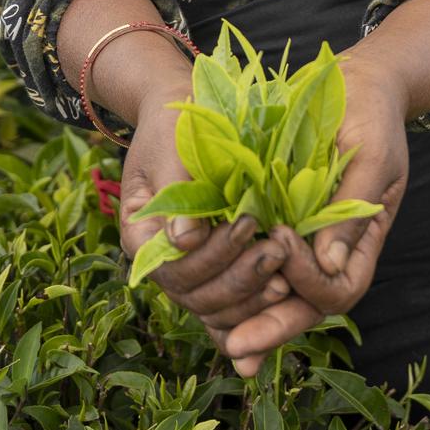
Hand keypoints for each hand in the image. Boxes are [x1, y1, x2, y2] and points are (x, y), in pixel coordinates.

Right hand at [117, 77, 293, 342]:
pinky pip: (231, 307)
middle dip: (238, 279)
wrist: (184, 121)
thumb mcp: (170, 151)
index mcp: (142, 236)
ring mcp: (191, 273)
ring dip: (252, 299)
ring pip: (216, 309)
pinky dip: (255, 307)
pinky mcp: (217, 273)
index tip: (247, 224)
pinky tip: (285, 293)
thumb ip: (175, 192)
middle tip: (278, 250)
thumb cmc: (174, 129)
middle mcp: (164, 263)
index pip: (171, 268)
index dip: (209, 257)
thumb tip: (185, 241)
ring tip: (287, 277)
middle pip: (195, 295)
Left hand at [222, 48, 411, 375]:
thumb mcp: (372, 157)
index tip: (282, 241)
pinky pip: (254, 264)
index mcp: (360, 242)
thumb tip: (331, 266)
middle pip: (303, 307)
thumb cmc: (371, 114)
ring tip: (218, 338)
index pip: (338, 288)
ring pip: (276, 295)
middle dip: (270, 328)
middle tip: (236, 348)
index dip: (309, 279)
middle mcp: (329, 251)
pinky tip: (205, 300)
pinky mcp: (273, 220)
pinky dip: (234, 284)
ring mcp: (302, 241)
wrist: (353, 83)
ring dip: (247, 317)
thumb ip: (352, 211)